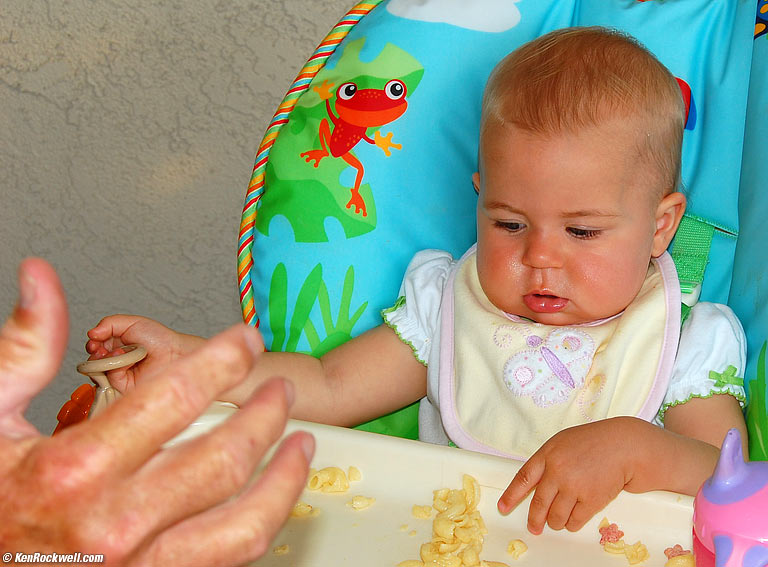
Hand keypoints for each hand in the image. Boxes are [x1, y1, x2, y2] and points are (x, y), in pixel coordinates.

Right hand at [0, 258, 313, 565]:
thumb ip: (24, 347)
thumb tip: (41, 279)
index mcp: (76, 470)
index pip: (176, 398)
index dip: (222, 359)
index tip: (244, 339)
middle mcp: (116, 523)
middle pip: (223, 458)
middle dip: (265, 414)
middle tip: (279, 389)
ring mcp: (142, 562)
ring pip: (243, 523)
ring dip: (284, 477)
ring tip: (301, 442)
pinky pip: (230, 556)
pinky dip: (265, 521)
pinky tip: (275, 494)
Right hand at [86, 314, 204, 392]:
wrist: (174, 352)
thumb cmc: (159, 338)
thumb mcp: (132, 323)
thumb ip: (109, 323)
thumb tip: (91, 333)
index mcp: (116, 345)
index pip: (95, 346)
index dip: (92, 343)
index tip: (95, 339)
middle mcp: (116, 360)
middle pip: (93, 360)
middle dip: (94, 352)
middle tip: (99, 347)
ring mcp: (119, 373)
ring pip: (98, 370)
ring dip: (104, 359)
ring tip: (118, 352)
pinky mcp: (124, 385)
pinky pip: (111, 378)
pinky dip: (115, 367)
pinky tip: (125, 359)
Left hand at [497, 418, 644, 534]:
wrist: (624, 446)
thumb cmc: (593, 442)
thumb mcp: (562, 443)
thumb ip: (547, 461)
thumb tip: (535, 483)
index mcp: (548, 454)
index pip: (523, 478)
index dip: (511, 495)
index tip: (503, 507)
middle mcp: (558, 471)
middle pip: (538, 504)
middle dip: (534, 519)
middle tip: (534, 527)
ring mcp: (574, 486)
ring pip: (556, 516)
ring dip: (554, 523)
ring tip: (556, 522)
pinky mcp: (591, 500)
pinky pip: (574, 521)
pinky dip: (571, 523)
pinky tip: (572, 520)